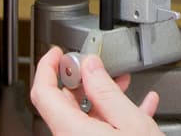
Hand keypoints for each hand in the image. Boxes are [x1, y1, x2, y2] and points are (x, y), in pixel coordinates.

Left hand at [31, 46, 160, 134]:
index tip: (57, 53)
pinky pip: (98, 131)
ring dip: (102, 97)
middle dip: (82, 79)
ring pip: (83, 117)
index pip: (41, 92)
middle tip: (96, 65)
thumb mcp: (130, 123)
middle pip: (62, 103)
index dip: (46, 67)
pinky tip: (139, 107)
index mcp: (70, 130)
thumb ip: (107, 91)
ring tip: (124, 84)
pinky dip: (114, 116)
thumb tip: (92, 66)